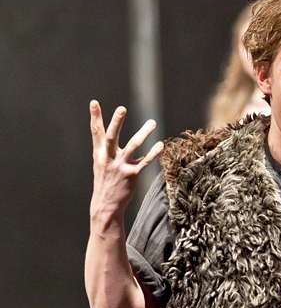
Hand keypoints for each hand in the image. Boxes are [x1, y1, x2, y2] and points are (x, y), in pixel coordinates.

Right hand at [88, 100, 162, 219]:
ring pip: (132, 146)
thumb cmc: (105, 181)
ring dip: (143, 133)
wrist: (106, 205)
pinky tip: (160, 145)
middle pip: (112, 137)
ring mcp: (120, 166)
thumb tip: (108, 130)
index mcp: (99, 154)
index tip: (94, 102)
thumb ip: (105, 147)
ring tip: (152, 122)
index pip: (96, 132)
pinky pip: (144, 162)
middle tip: (122, 108)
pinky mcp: (131, 175)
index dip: (95, 117)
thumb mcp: (101, 163)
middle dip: (116, 122)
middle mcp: (108, 158)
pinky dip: (153, 153)